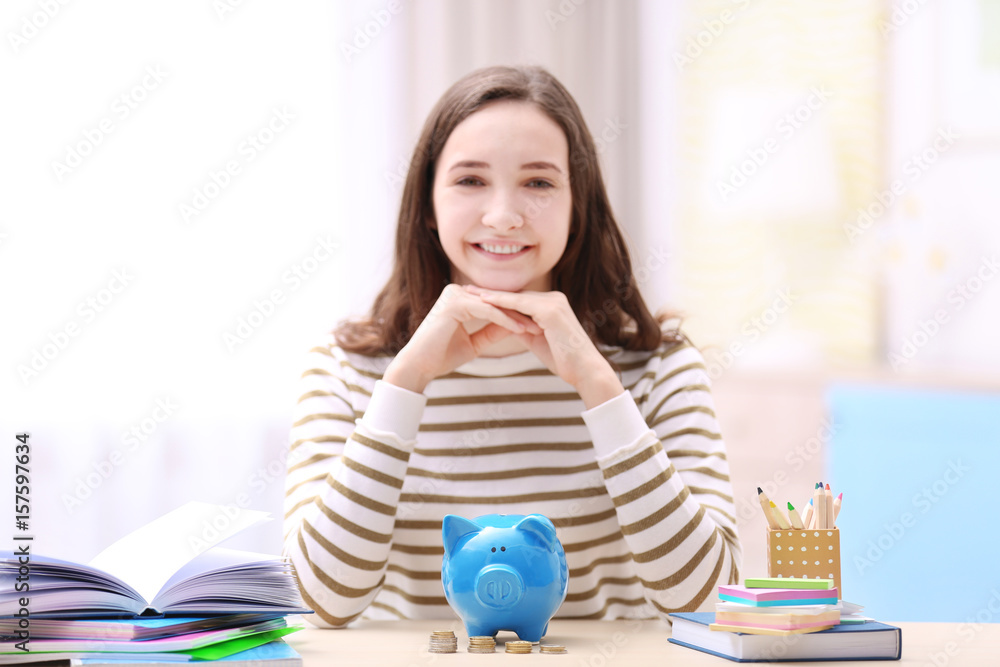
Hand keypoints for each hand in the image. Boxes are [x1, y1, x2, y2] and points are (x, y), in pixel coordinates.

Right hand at [383, 284, 542, 393]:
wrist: (418, 366)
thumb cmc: (441, 356)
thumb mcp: (475, 343)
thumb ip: (492, 331)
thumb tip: (516, 325)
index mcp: (461, 298)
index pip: (495, 304)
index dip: (517, 315)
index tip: (537, 326)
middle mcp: (457, 292)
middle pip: (497, 302)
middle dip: (521, 314)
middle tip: (544, 324)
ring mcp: (455, 295)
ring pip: (494, 305)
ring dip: (516, 317)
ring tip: (536, 328)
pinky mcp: (454, 304)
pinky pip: (487, 311)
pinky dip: (505, 320)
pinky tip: (520, 329)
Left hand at [464, 285, 624, 408]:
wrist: (585, 371)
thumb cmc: (565, 361)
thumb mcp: (537, 341)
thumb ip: (522, 329)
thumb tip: (505, 326)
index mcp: (552, 304)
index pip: (519, 298)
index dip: (497, 298)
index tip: (475, 297)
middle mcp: (554, 298)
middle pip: (515, 294)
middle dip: (490, 292)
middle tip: (466, 289)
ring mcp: (554, 302)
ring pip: (515, 296)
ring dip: (491, 295)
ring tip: (469, 292)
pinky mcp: (551, 310)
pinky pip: (520, 304)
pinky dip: (501, 302)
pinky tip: (484, 301)